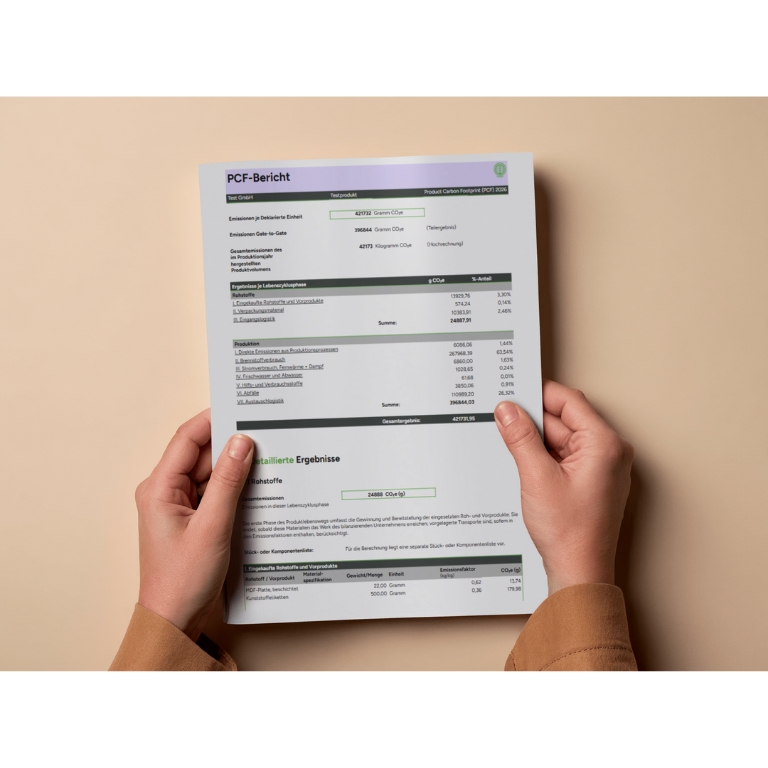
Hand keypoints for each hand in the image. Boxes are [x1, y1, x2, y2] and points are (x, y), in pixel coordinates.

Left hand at [134, 409, 253, 639]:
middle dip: (231, 444)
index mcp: (159, 487)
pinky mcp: (193, 517)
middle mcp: (166, 490)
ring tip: (267, 458)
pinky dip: (234, 487)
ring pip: (211, 472)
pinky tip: (256, 485)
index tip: (241, 407)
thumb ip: (227, 481)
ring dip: (235, 468)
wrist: (175, 619)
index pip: (187, 439)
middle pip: (202, 454)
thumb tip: (242, 442)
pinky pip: (215, 491)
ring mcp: (180, 504)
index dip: (213, 419)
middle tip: (265, 433)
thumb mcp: (212, 527)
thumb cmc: (182, 580)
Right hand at [494, 380, 632, 595]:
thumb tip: (508, 410)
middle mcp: (609, 452)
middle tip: (504, 424)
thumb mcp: (536, 476)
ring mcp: (600, 467)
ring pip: (561, 438)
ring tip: (518, 457)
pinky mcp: (590, 480)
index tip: (513, 395)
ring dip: (536, 442)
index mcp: (605, 444)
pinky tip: (528, 468)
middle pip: (564, 419)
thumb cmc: (571, 533)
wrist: (579, 572)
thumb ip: (521, 437)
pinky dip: (543, 457)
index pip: (569, 401)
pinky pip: (564, 456)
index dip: (538, 395)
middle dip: (533, 422)